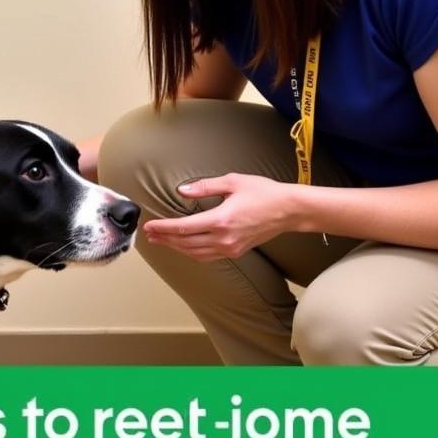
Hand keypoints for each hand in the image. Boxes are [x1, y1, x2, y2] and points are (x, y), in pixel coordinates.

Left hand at [143, 174, 298, 261]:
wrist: (288, 210)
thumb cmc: (263, 192)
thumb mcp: (233, 181)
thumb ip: (204, 187)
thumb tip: (181, 191)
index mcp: (221, 220)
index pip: (184, 227)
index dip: (164, 228)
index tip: (149, 226)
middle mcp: (224, 238)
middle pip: (185, 243)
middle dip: (165, 239)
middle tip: (149, 235)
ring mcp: (230, 248)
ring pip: (194, 253)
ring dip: (175, 247)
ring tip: (161, 241)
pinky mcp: (236, 251)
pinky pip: (207, 256)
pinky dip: (191, 252)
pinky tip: (183, 246)